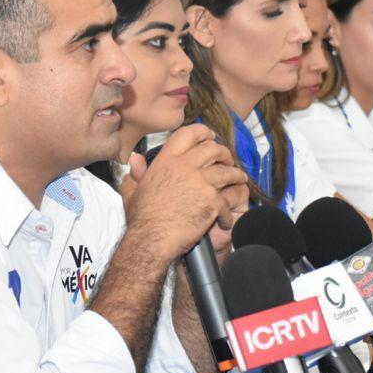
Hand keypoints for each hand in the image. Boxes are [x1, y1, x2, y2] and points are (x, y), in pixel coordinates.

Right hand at [124, 125, 247, 258]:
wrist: (152, 240)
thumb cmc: (142, 219)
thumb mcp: (133, 191)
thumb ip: (136, 173)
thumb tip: (135, 159)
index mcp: (166, 161)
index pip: (188, 134)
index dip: (203, 132)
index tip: (210, 136)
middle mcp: (184, 167)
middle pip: (212, 149)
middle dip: (224, 153)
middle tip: (227, 160)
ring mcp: (200, 183)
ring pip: (227, 171)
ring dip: (236, 174)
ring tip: (239, 179)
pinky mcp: (212, 201)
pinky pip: (227, 200)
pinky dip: (228, 211)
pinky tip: (226, 217)